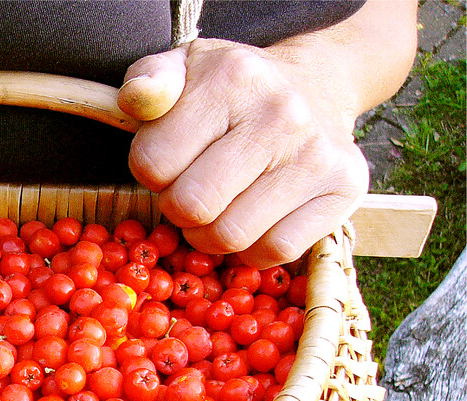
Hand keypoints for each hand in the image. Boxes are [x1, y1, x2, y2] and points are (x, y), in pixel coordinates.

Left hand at [117, 38, 369, 267]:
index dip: (149, 171)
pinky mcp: (344, 189)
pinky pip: (275, 250)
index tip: (169, 160)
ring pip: (231, 236)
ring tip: (218, 207)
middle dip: (177, 207)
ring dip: (210, 235)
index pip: (152, 163)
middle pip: (192, 206)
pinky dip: (253, 249)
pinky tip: (252, 221)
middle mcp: (280, 115)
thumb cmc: (232, 90)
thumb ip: (147, 82)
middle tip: (189, 191)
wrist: (316, 83)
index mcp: (231, 79)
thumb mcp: (183, 69)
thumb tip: (137, 98)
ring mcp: (316, 155)